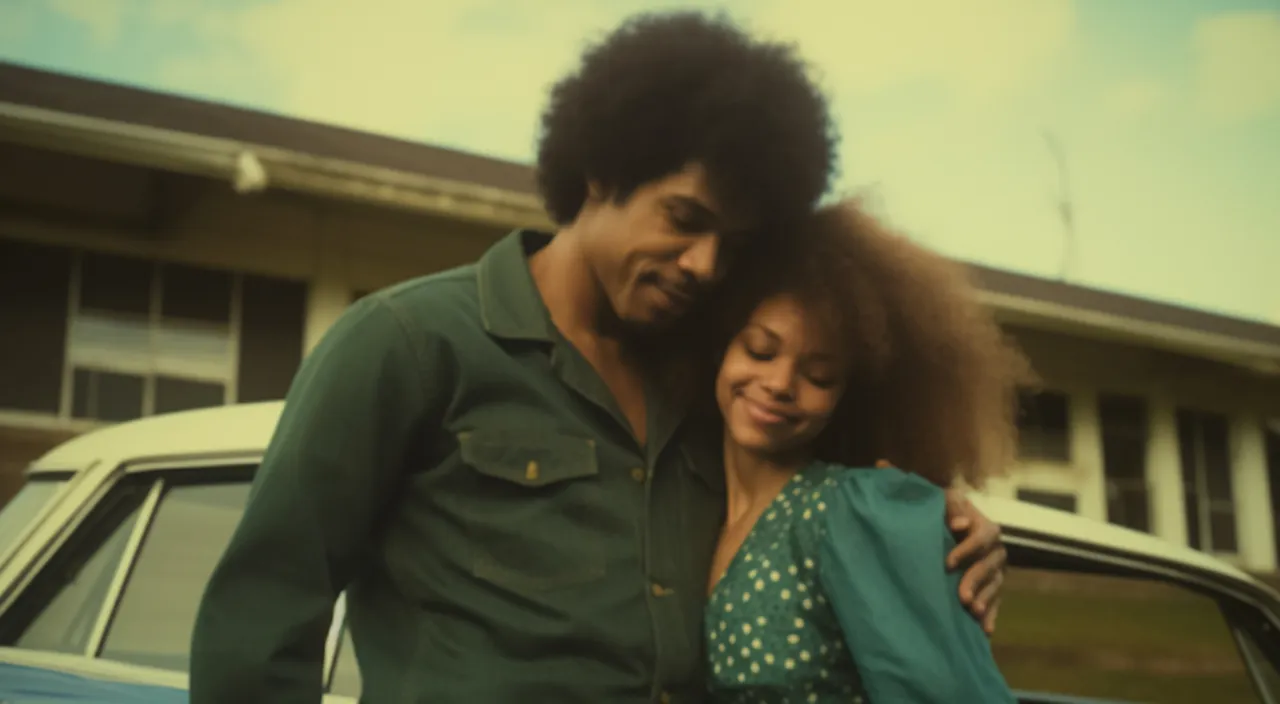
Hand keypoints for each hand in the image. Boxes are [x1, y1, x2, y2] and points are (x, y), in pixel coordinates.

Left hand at [944, 488, 1005, 634]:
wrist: (948, 525)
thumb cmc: (945, 511)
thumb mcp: (945, 501)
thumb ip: (951, 505)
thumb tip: (960, 524)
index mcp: (986, 527)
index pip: (982, 537)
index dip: (966, 549)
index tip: (948, 563)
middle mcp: (996, 549)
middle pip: (989, 565)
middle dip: (976, 581)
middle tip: (962, 597)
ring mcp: (997, 569)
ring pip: (995, 585)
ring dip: (986, 600)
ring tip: (974, 612)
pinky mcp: (993, 586)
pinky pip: (996, 601)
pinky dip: (992, 615)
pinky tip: (985, 630)